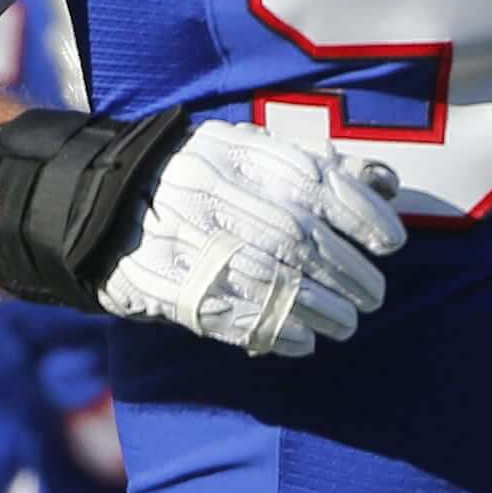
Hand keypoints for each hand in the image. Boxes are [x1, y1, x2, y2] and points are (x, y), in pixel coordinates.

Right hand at [93, 122, 402, 356]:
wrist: (99, 200)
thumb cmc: (199, 174)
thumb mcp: (250, 151)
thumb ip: (318, 162)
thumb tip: (385, 183)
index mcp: (235, 153)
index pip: (313, 179)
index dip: (361, 214)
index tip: (392, 242)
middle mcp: (211, 191)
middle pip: (295, 237)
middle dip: (346, 272)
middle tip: (373, 295)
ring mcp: (185, 239)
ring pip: (267, 280)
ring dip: (319, 308)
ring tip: (347, 322)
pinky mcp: (163, 284)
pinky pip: (227, 315)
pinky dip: (274, 331)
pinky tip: (304, 341)